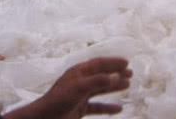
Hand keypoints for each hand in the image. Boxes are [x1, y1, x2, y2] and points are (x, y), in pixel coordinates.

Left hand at [3, 57, 131, 118]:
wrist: (45, 118)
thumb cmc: (59, 99)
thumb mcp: (79, 87)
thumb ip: (97, 81)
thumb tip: (116, 75)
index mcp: (79, 72)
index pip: (99, 63)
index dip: (113, 62)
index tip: (126, 62)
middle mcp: (80, 81)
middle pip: (101, 75)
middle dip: (116, 73)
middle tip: (131, 73)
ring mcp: (80, 95)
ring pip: (101, 90)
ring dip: (114, 87)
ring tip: (128, 85)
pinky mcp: (80, 108)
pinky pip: (97, 106)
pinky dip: (108, 107)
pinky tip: (118, 109)